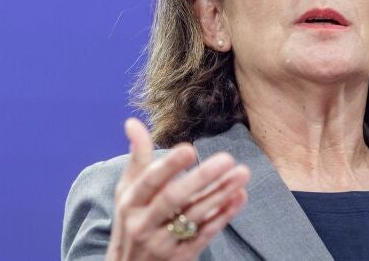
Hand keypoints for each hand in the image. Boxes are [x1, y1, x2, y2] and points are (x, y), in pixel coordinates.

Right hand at [105, 118, 249, 260]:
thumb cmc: (131, 222)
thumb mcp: (126, 192)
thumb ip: (137, 158)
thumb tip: (132, 122)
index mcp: (130, 203)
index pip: (149, 182)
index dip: (168, 166)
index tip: (189, 149)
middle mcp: (144, 224)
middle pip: (174, 199)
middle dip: (202, 178)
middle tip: (227, 158)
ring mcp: (163, 243)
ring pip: (195, 216)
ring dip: (220, 194)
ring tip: (242, 173)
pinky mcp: (181, 257)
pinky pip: (206, 235)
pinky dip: (223, 216)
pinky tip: (239, 197)